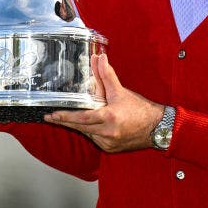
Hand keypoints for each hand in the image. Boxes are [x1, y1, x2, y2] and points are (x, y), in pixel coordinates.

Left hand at [45, 53, 163, 152]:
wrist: (157, 128)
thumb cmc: (140, 109)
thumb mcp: (121, 91)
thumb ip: (107, 75)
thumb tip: (99, 58)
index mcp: (109, 118)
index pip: (80, 119)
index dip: (64, 117)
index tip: (51, 115)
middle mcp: (107, 133)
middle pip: (80, 127)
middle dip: (65, 121)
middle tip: (50, 117)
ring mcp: (108, 143)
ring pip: (87, 133)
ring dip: (79, 126)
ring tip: (67, 117)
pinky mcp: (110, 148)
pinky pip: (95, 139)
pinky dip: (90, 131)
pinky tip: (89, 124)